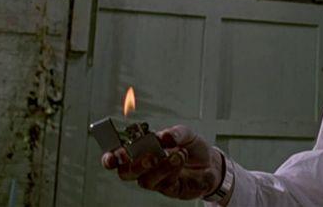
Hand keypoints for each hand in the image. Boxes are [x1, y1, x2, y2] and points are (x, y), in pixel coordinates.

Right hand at [101, 124, 222, 199]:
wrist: (211, 163)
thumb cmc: (191, 147)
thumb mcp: (185, 133)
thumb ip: (174, 133)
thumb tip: (164, 136)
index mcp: (141, 151)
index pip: (118, 157)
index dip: (111, 158)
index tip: (114, 155)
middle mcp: (144, 168)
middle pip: (126, 173)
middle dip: (135, 165)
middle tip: (150, 156)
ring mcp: (156, 180)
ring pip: (145, 180)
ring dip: (161, 167)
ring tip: (178, 154)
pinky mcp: (169, 190)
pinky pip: (165, 184)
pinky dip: (173, 170)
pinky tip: (181, 159)